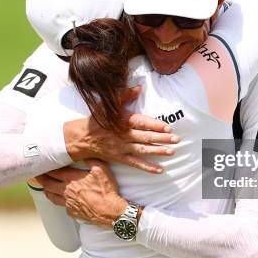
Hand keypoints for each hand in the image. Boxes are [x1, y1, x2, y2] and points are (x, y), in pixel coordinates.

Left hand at [35, 160, 127, 227]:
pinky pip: (61, 205)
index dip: (46, 168)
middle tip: (36, 175)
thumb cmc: (106, 191)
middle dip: (41, 178)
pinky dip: (59, 200)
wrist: (109, 211)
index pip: (54, 172)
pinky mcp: (71, 212)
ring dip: (46, 190)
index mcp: (72, 179)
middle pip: (48, 184)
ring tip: (44, 187)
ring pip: (51, 196)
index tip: (41, 165)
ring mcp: (67, 202)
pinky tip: (61, 199)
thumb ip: (90, 160)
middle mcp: (66, 190)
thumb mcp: (101, 169)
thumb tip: (84, 153)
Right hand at [63, 86, 179, 173]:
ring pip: (142, 150)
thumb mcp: (107, 105)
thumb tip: (139, 87)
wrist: (81, 137)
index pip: (141, 123)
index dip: (155, 125)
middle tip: (176, 139)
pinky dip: (148, 167)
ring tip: (172, 152)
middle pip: (145, 137)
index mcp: (122, 121)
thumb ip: (124, 96)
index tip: (168, 127)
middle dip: (162, 138)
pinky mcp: (120, 158)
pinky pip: (135, 164)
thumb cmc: (97, 119)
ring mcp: (121, 148)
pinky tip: (160, 170)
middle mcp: (123, 135)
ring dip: (158, 151)